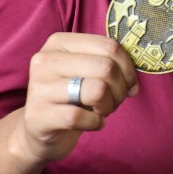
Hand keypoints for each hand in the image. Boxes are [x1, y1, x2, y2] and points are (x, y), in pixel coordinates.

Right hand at [15, 33, 138, 164]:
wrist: (38, 130)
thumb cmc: (70, 98)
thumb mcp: (86, 73)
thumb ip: (109, 65)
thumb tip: (134, 81)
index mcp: (59, 43)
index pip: (109, 46)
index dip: (128, 68)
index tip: (128, 84)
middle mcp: (45, 60)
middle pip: (106, 67)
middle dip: (120, 89)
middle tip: (114, 100)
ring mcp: (38, 88)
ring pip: (97, 90)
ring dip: (109, 106)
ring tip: (102, 111)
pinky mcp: (37, 115)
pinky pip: (81, 117)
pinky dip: (95, 123)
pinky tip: (92, 123)